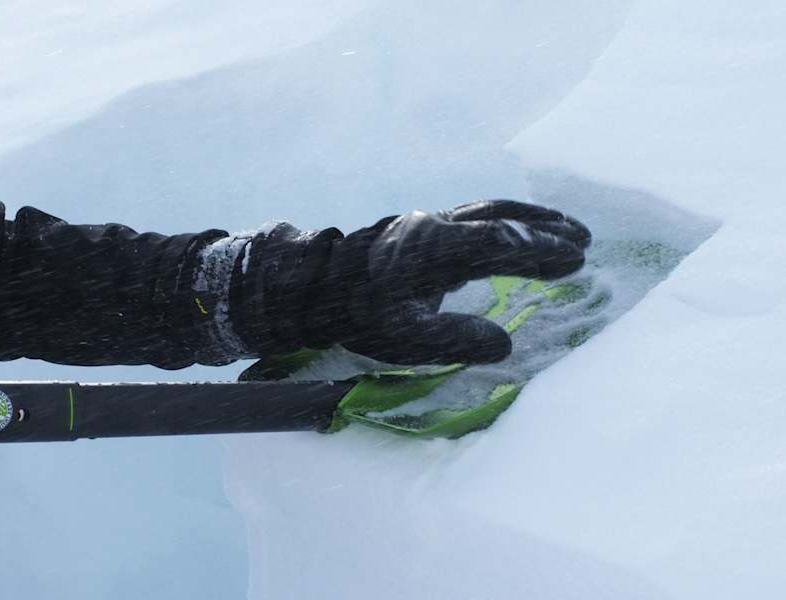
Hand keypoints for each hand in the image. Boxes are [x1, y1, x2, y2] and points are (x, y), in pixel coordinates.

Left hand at [308, 200, 589, 364]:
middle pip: (500, 219)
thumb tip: (505, 344)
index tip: (575, 260)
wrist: (314, 286)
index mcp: (435, 250)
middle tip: (584, 240)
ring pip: (488, 211)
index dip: (540, 251)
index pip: (499, 243)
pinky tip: (519, 232)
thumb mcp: (403, 337)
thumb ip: (454, 340)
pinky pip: (475, 217)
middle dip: (544, 230)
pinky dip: (506, 220)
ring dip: (528, 218)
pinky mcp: (423, 230)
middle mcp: (435, 228)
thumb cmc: (358, 314)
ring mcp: (428, 224)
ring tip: (566, 228)